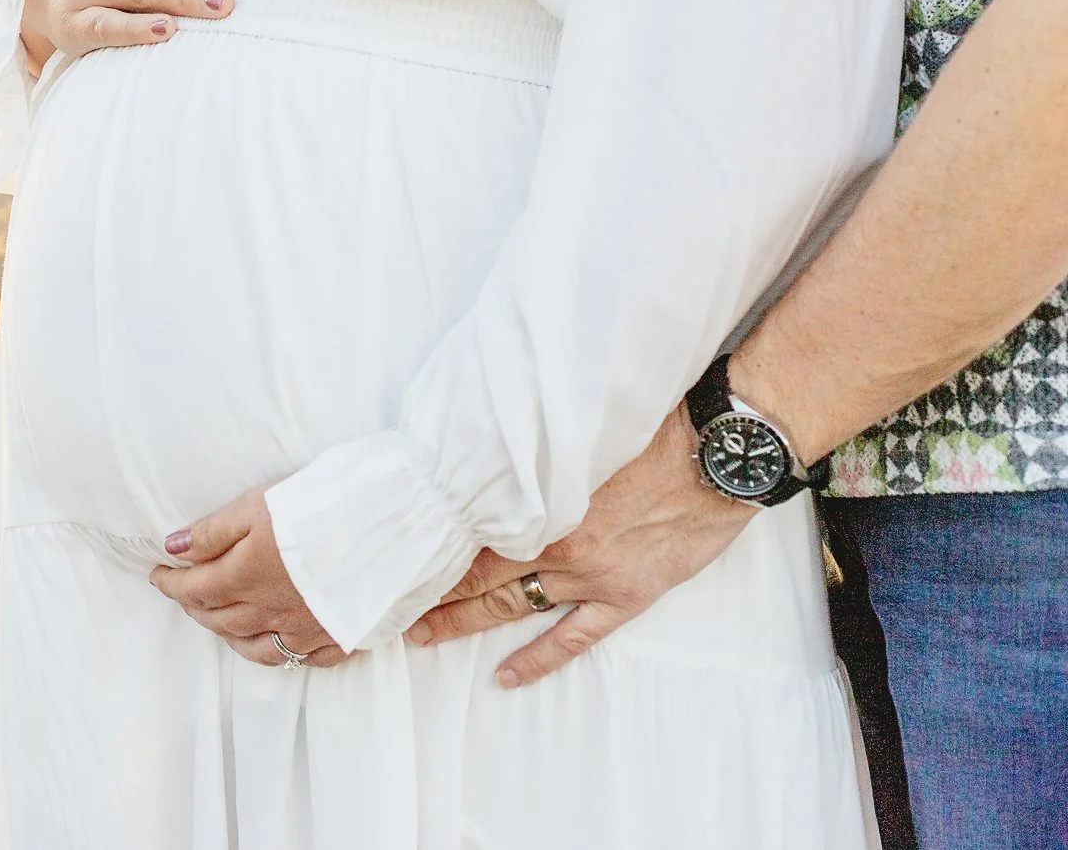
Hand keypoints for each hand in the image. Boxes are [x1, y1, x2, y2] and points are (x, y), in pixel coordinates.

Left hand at [149, 488, 349, 668]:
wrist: (393, 527)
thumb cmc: (323, 506)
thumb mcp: (256, 506)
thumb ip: (212, 532)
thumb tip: (174, 550)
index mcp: (246, 576)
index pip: (195, 588)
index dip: (171, 583)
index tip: (158, 574)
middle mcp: (271, 611)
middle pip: (220, 618)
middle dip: (194, 607)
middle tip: (182, 595)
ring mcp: (306, 630)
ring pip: (254, 646)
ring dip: (229, 634)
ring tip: (217, 621)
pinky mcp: (340, 637)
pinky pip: (302, 658)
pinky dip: (280, 653)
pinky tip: (277, 644)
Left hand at [404, 405, 754, 687]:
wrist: (715, 457)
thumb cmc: (651, 430)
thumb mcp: (576, 432)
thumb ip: (532, 452)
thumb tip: (488, 444)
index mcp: (537, 499)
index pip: (466, 529)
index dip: (431, 546)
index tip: (397, 555)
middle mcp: (553, 541)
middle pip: (477, 572)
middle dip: (432, 590)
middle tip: (392, 606)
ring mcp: (589, 575)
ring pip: (512, 604)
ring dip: (466, 621)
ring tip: (424, 636)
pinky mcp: (626, 595)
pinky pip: (574, 637)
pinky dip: (538, 659)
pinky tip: (506, 676)